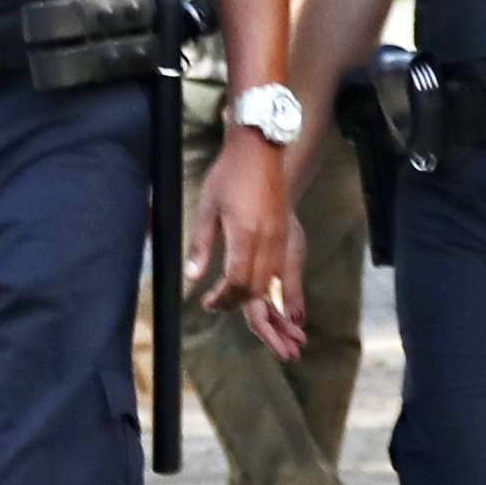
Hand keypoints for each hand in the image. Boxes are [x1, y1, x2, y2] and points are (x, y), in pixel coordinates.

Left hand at [192, 133, 304, 362]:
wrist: (262, 149)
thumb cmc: (230, 175)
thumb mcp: (208, 207)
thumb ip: (202, 244)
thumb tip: (193, 277)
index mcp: (246, 235)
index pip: (237, 282)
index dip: (223, 299)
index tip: (209, 303)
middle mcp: (268, 242)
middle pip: (256, 289)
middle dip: (242, 308)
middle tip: (223, 310)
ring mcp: (282, 239)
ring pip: (274, 284)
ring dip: (268, 308)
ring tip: (274, 335)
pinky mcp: (290, 235)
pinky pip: (291, 273)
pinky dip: (290, 295)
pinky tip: (292, 313)